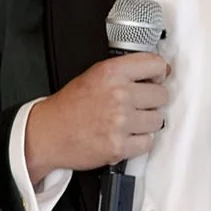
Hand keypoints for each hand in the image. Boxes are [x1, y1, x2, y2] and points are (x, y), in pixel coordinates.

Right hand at [23, 53, 169, 179]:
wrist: (48, 134)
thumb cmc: (68, 107)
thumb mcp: (93, 76)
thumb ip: (124, 72)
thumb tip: (158, 72)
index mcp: (111, 73)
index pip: (156, 64)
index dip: (159, 73)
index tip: (157, 78)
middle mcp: (118, 95)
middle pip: (162, 95)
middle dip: (152, 100)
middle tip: (137, 105)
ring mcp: (120, 122)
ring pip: (158, 120)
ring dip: (146, 123)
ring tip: (128, 122)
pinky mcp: (119, 146)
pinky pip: (148, 142)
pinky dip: (139, 142)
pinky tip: (125, 136)